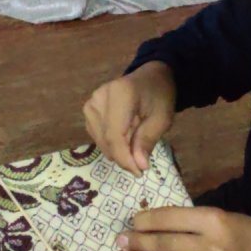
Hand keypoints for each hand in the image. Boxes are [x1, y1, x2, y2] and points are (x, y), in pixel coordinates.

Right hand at [83, 61, 176, 175]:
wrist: (149, 77)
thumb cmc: (159, 96)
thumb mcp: (162, 118)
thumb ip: (147, 141)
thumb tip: (138, 166)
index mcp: (120, 93)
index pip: (115, 135)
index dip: (125, 158)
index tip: (139, 173)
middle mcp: (99, 97)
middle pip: (106, 140)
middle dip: (123, 157)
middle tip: (142, 163)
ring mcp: (91, 103)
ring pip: (100, 141)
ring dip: (118, 151)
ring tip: (136, 142)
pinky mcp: (88, 109)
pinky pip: (97, 136)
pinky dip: (112, 144)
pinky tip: (126, 137)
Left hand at [115, 206, 250, 250]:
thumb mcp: (230, 219)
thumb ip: (197, 223)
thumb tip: (158, 224)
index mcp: (216, 221)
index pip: (171, 219)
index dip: (147, 221)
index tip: (132, 223)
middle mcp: (213, 247)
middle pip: (165, 245)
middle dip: (138, 243)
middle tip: (119, 243)